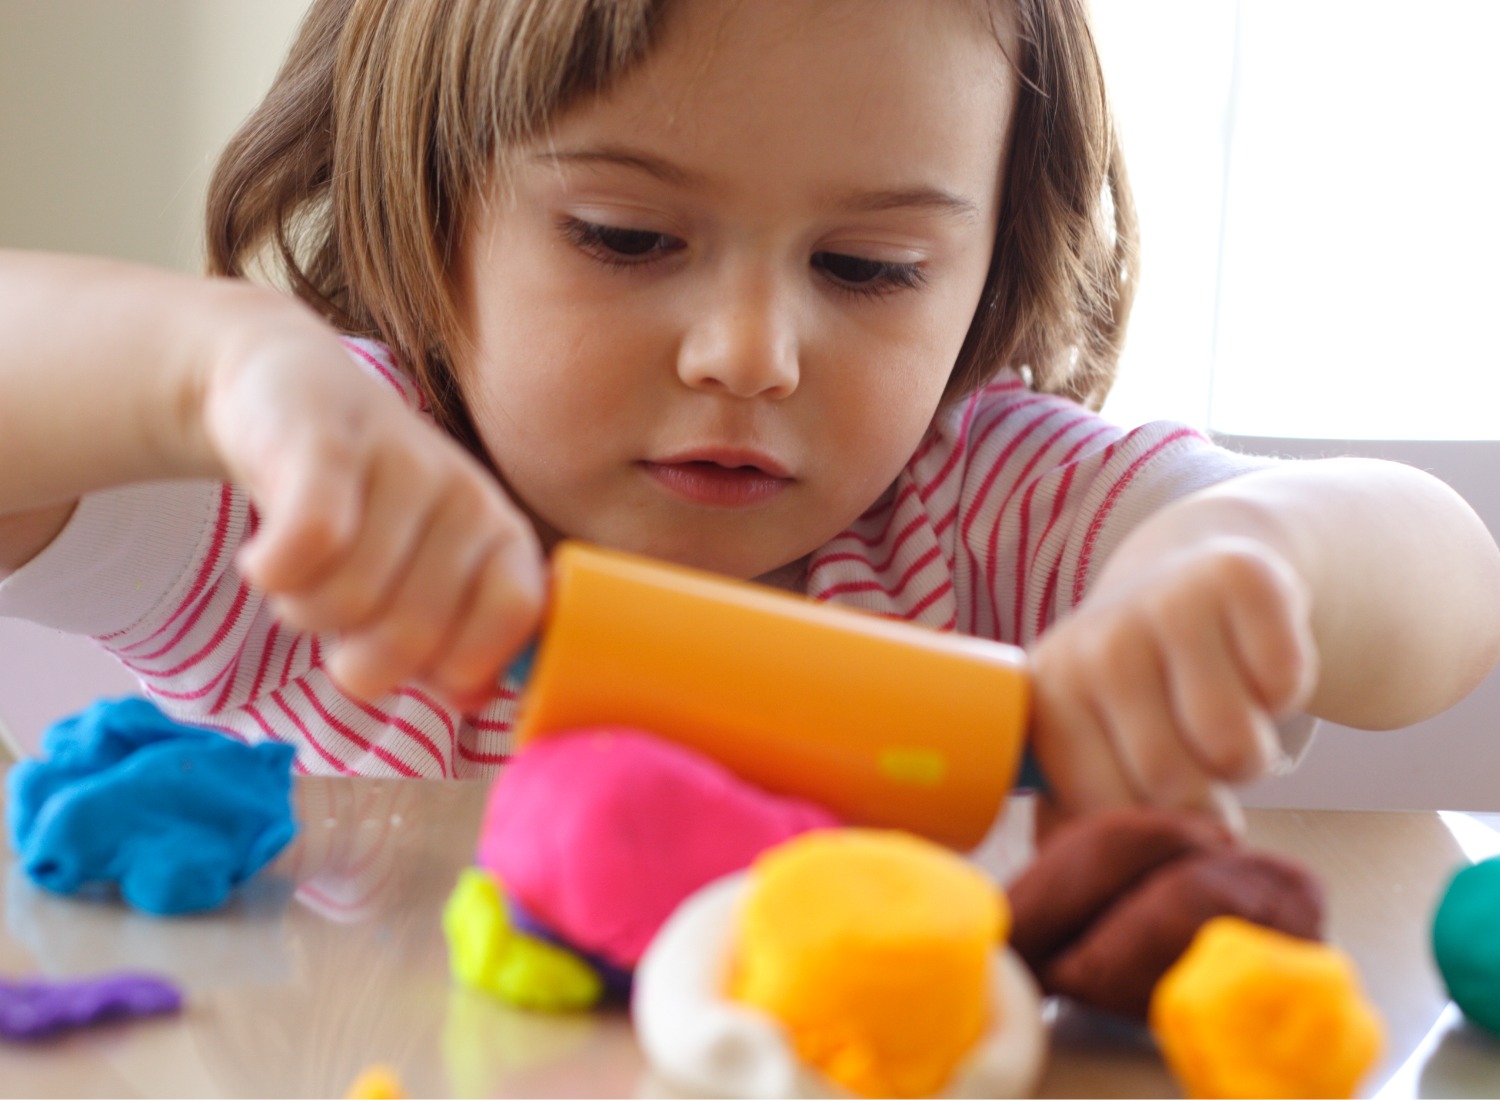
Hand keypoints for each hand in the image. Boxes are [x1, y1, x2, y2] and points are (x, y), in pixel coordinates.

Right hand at [197, 285, 543, 707]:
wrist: (286, 394)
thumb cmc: (366, 512)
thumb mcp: (422, 578)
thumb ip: (453, 647)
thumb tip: (473, 698)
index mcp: (503, 537)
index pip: (514, 619)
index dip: (454, 665)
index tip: (413, 664)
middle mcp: (467, 497)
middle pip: (413, 635)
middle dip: (355, 654)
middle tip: (338, 615)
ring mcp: (403, 464)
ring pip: (347, 601)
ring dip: (302, 609)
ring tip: (303, 576)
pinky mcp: (328, 445)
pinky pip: (306, 546)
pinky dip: (273, 573)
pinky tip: (266, 557)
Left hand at [1027, 536, 1317, 828]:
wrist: (1186, 578)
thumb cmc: (1134, 690)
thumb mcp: (1088, 742)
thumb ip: (1073, 816)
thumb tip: (1081, 887)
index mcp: (1051, 697)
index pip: (1106, 813)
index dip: (1152, 832)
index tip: (1161, 813)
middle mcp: (1098, 644)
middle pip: (1174, 785)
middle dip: (1205, 798)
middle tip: (1195, 760)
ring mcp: (1164, 603)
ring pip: (1236, 748)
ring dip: (1248, 754)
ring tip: (1220, 716)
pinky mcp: (1237, 577)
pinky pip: (1286, 683)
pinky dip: (1284, 692)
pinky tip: (1250, 666)